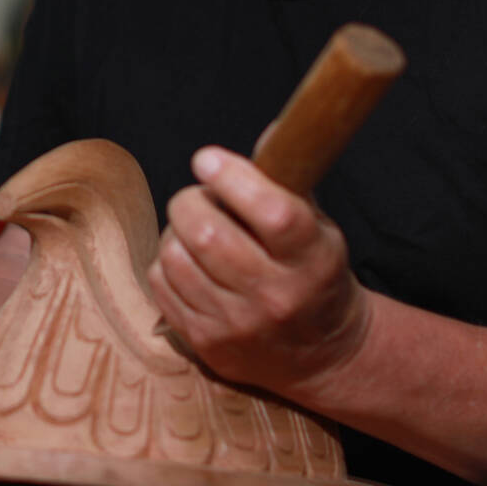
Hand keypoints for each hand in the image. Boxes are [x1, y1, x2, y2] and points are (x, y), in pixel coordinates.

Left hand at [148, 145, 371, 393]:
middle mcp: (276, 296)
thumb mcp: (320, 228)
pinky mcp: (208, 343)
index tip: (208, 158)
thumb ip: (292, 182)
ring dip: (176, 231)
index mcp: (312, 259)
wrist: (324, 355)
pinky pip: (162, 285)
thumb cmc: (316, 275)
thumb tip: (274, 130)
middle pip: (208, 234)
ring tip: (196, 230)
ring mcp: (238, 324)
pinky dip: (167, 262)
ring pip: (176, 256)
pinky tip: (189, 261)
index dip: (232, 178)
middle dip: (191, 201)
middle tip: (202, 197)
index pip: (271, 213)